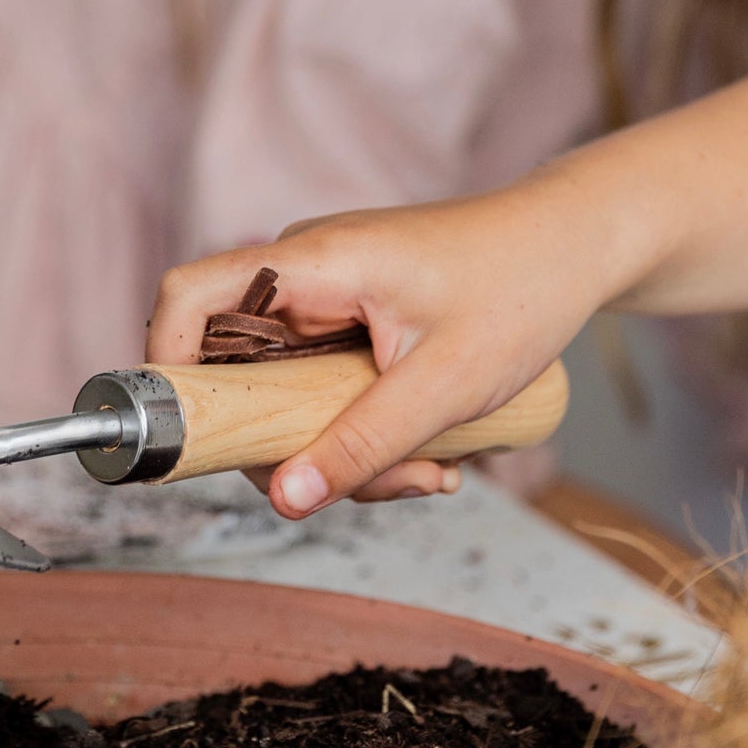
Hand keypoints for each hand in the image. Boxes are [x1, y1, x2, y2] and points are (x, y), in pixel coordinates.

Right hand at [147, 50, 747, 519]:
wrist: (582, 245)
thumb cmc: (523, 287)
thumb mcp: (446, 385)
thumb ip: (362, 447)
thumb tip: (285, 502)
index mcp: (312, 264)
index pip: (190, 298)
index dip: (165, 364)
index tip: (191, 437)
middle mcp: (305, 279)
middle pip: (238, 377)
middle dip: (289, 449)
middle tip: (357, 484)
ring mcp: (326, 307)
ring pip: (288, 403)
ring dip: (342, 456)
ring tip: (427, 473)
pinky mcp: (350, 331)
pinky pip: (326, 400)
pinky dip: (365, 440)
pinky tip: (429, 459)